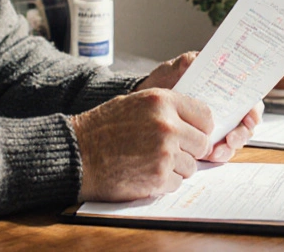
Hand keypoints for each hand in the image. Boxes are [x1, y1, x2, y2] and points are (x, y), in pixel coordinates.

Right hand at [71, 88, 212, 201]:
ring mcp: (164, 153)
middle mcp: (167, 125)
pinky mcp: (158, 178)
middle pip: (202, 143)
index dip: (201, 128)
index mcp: (163, 101)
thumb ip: (166, 109)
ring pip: (191, 166)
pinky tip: (144, 173)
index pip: (205, 116)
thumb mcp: (136, 103)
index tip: (194, 134)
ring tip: (150, 161)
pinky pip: (177, 183)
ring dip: (176, 167)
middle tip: (171, 151)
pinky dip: (164, 182)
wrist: (78, 153)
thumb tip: (194, 123)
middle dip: (190, 150)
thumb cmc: (103, 128)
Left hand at [134, 51, 261, 162]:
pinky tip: (208, 156)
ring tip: (217, 151)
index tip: (250, 118)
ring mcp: (218, 126)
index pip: (249, 99)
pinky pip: (219, 151)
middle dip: (242, 134)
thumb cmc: (165, 81)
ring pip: (234, 140)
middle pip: (246, 123)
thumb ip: (190, 62)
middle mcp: (226, 108)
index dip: (254, 109)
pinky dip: (217, 155)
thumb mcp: (176, 68)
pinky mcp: (205, 141)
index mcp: (225, 88)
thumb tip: (198, 59)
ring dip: (230, 147)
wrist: (144, 102)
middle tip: (232, 139)